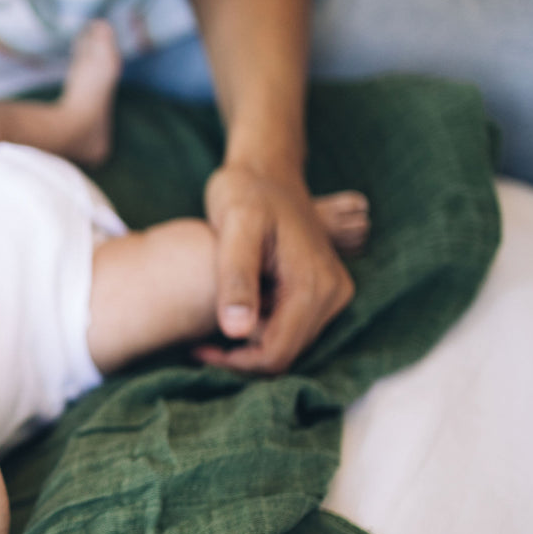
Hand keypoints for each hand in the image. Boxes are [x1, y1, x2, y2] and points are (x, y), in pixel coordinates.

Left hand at [196, 162, 353, 372]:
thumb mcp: (234, 229)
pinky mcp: (320, 291)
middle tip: (200, 344)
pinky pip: (289, 329)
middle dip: (241, 358)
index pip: (278, 352)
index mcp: (313, 283)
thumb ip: (236, 277)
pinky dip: (258, 332)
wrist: (266, 171)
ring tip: (209, 330)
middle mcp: (333, 293)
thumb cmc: (245, 193)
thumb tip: (236, 330)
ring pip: (288, 346)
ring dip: (248, 347)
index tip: (198, 349)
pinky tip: (229, 315)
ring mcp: (331, 293)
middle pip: (286, 355)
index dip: (236, 362)